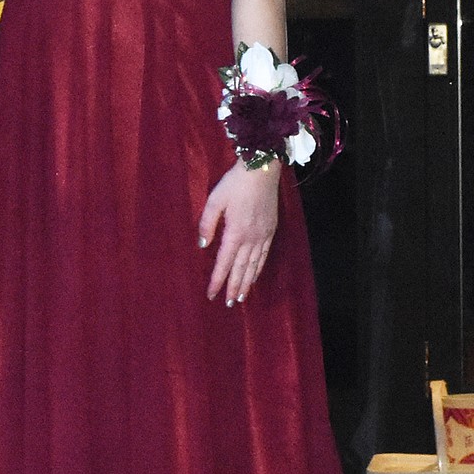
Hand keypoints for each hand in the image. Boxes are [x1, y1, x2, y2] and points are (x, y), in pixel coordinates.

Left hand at [198, 160, 279, 306]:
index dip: (217, 280)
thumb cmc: (235, 183)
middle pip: (241, 269)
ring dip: (247, 282)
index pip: (224, 263)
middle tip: (228, 304)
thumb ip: (207, 224)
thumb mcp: (215, 200)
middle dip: (234, 287)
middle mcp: (251, 238)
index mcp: (235, 232)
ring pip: (254, 265)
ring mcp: (263, 235)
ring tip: (241, 297)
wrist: (262, 169)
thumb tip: (203, 246)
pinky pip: (264, 255)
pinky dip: (258, 268)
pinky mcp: (271, 230)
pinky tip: (254, 276)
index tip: (211, 295)